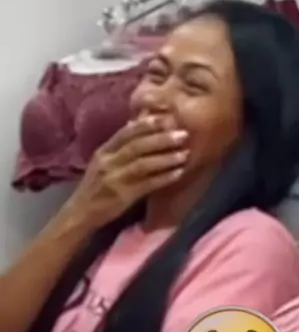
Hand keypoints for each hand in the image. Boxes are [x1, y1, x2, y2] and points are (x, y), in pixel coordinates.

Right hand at [65, 116, 188, 230]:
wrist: (81, 213)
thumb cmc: (95, 186)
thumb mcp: (103, 162)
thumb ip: (119, 146)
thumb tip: (137, 124)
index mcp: (104, 151)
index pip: (126, 132)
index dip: (146, 124)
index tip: (166, 118)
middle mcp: (108, 162)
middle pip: (137, 146)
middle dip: (162, 138)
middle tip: (182, 134)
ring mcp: (115, 179)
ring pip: (143, 164)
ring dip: (166, 158)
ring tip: (185, 154)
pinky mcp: (123, 196)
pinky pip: (147, 184)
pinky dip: (164, 178)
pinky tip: (178, 173)